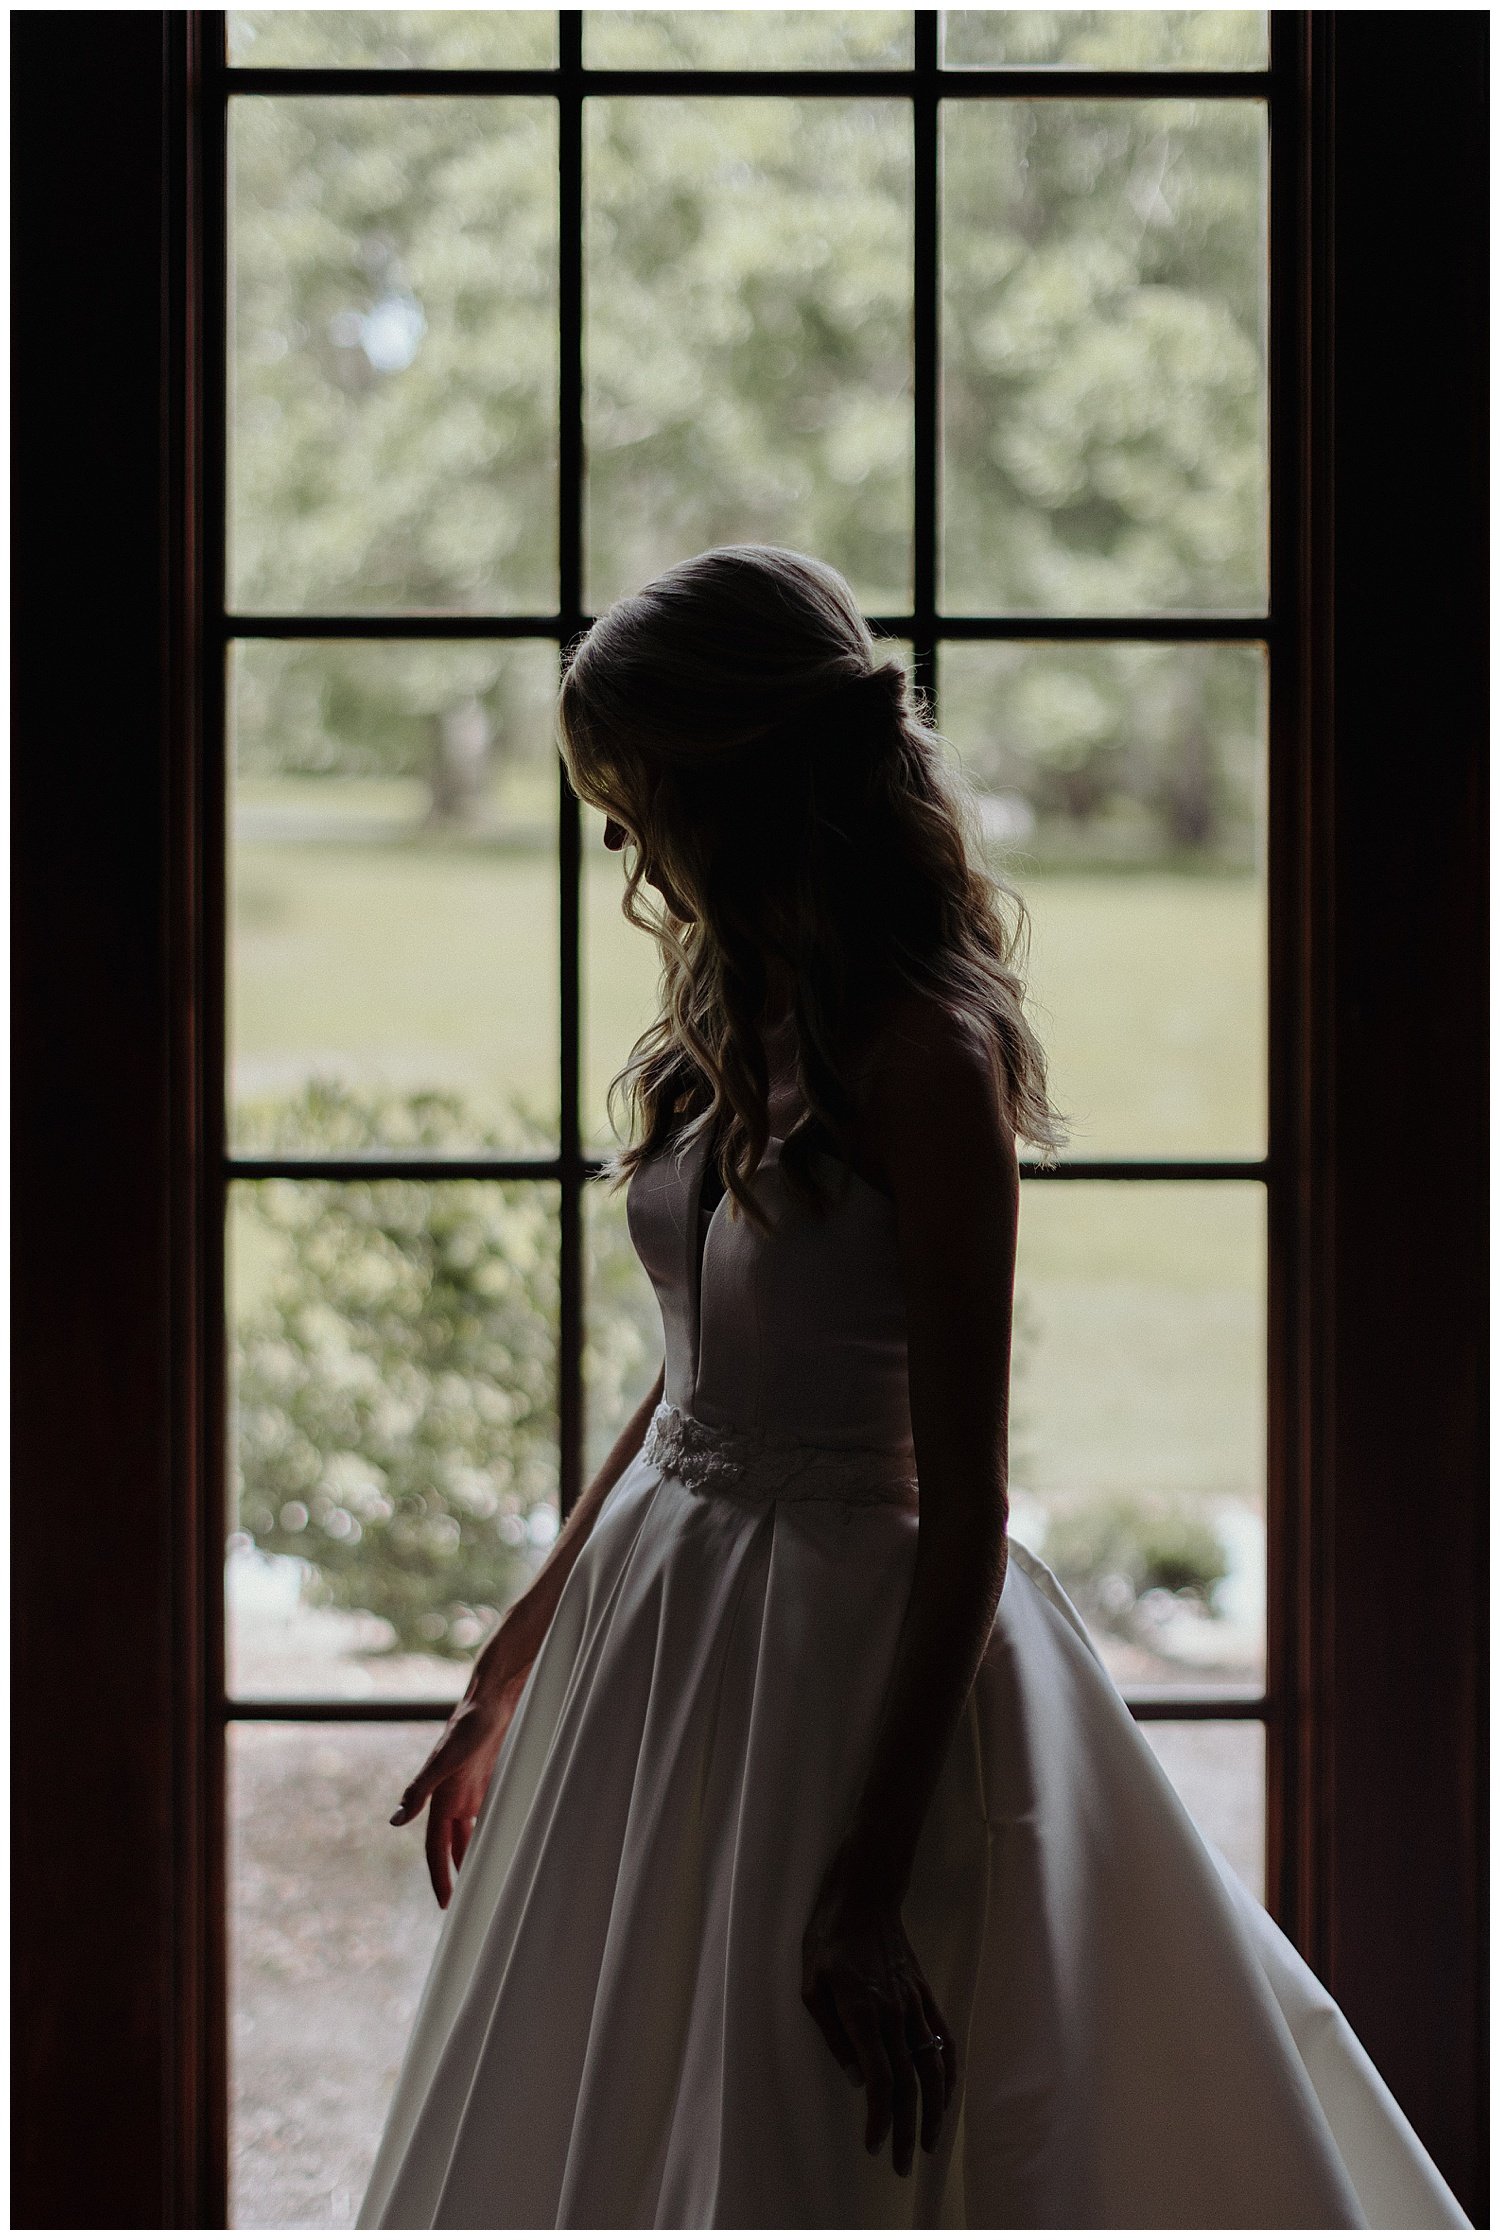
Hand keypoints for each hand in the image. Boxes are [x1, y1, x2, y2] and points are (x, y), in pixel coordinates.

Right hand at [389, 1650, 532, 1907]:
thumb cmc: (469, 1726)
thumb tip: (395, 1821)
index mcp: (440, 1798)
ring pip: (466, 1835)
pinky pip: (483, 1817)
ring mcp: (468, 1791)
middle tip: (459, 1905)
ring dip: (469, 1857)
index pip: (435, 1848)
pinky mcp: (484, 1782)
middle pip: (449, 1847)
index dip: (439, 1875)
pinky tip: (497, 1846)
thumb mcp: (446, 1759)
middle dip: (452, 1874)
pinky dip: (487, 1834)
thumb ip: (420, 1789)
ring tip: (478, 1885)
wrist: (492, 1700)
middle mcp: (451, 1799)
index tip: (445, 1904)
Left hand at [801, 1850, 957, 2179]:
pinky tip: (946, 2096)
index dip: (877, 2117)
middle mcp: (894, 2014)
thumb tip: (854, 2077)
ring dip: (932, 2111)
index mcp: (862, 2012)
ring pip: (932, 2067)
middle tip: (899, 2165)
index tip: (872, 2145)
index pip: (878, 2078)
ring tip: (927, 2144)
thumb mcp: (811, 1984)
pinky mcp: (924, 1996)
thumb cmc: (828, 1938)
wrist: (865, 1895)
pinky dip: (948, 2073)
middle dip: (904, 2129)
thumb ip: (832, 2033)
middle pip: (907, 2082)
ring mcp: (914, 2005)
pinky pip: (944, 2041)